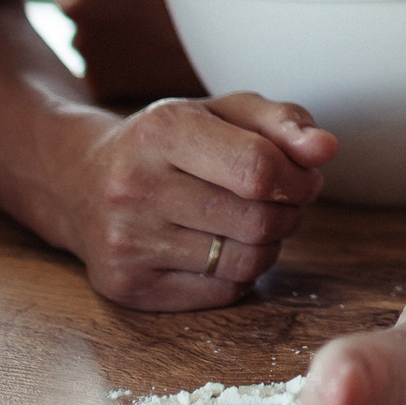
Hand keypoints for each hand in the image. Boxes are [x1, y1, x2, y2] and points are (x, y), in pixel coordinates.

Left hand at [46, 0, 202, 102]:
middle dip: (100, 5)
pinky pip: (103, 72)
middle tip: (148, 9)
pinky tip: (156, 57)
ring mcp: (85, 46)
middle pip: (72, 5)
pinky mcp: (102, 82)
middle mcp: (72, 5)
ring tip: (158, 34)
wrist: (243, 24)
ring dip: (111, 38)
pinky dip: (125, 68)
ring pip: (87, 40)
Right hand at [62, 92, 337, 309]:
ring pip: (247, 261)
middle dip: (288, 212)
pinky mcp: (126, 287)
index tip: (303, 176)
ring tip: (251, 221)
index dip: (300, 178)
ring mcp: (126, 242)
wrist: (80, 181)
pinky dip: (240, 272)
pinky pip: (223, 292)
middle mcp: (135, 187)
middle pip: (259, 220)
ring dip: (268, 244)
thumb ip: (282, 122)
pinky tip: (221, 247)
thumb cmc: (170, 142)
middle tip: (279, 201)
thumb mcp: (223, 112)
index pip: (260, 168)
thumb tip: (326, 150)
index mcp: (162, 130)